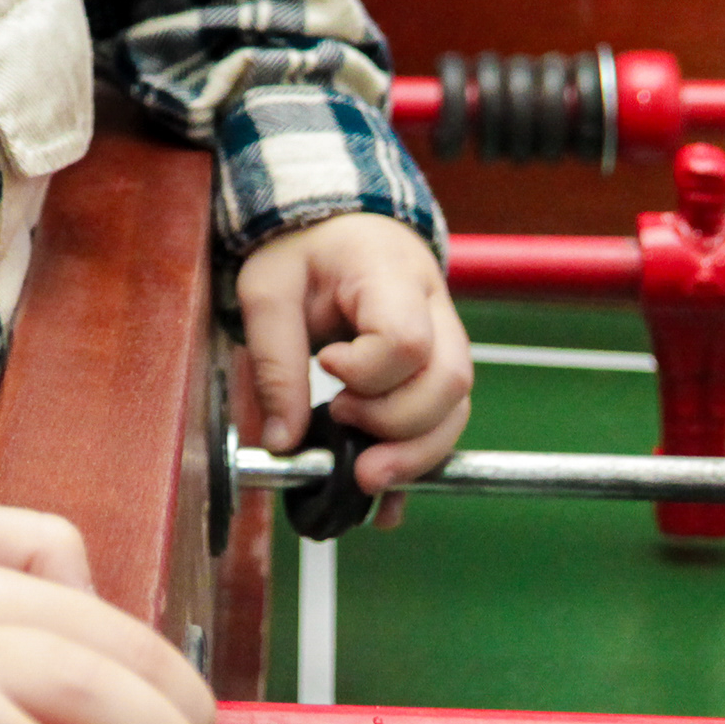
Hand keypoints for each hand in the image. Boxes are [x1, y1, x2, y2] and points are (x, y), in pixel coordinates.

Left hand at [235, 210, 474, 509]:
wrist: (337, 225)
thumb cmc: (303, 251)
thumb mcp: (268, 290)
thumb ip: (275, 363)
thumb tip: (284, 444)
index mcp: (391, 274)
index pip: (406, 339)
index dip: (368, 371)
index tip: (326, 366)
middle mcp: (435, 307)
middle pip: (449, 380)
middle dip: (398, 425)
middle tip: (342, 423)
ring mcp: (445, 339)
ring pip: (456, 409)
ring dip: (415, 454)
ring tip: (364, 478)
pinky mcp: (436, 369)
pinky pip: (444, 422)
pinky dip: (418, 463)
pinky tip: (387, 498)